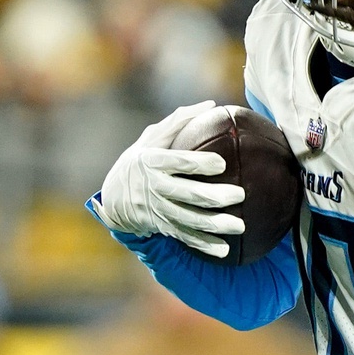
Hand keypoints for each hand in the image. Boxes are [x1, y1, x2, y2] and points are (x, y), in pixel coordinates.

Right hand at [90, 100, 245, 259]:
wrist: (113, 198)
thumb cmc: (139, 160)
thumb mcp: (151, 138)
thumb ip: (180, 121)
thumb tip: (212, 104)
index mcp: (153, 162)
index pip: (178, 163)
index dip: (199, 164)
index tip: (221, 163)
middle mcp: (155, 188)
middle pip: (189, 194)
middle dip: (215, 196)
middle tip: (240, 195)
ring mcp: (159, 210)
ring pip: (190, 220)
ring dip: (215, 225)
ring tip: (240, 226)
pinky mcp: (163, 227)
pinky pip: (186, 237)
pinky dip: (204, 245)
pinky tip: (225, 249)